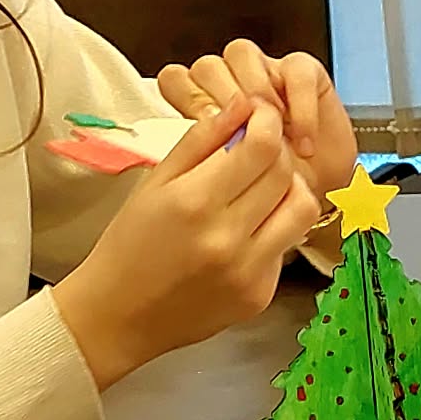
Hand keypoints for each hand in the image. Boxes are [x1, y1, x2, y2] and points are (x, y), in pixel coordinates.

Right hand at [53, 94, 322, 388]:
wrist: (118, 316)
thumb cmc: (129, 244)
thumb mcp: (155, 183)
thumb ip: (201, 139)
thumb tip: (241, 104)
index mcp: (195, 202)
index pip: (261, 146)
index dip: (268, 120)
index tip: (260, 114)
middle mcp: (227, 238)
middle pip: (285, 173)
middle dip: (278, 149)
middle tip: (259, 147)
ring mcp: (248, 271)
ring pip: (302, 208)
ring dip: (289, 187)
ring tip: (263, 185)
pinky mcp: (259, 295)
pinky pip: (286, 245)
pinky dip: (274, 226)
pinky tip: (248, 227)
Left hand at [157, 40, 357, 200]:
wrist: (316, 192)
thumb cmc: (265, 188)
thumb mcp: (228, 182)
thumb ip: (209, 154)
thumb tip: (196, 141)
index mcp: (202, 103)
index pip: (175, 80)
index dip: (186, 100)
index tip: (206, 137)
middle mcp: (229, 82)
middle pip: (206, 66)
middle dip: (221, 102)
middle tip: (240, 140)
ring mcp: (264, 71)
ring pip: (241, 53)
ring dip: (255, 94)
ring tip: (273, 139)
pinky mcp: (303, 72)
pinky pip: (295, 72)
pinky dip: (301, 109)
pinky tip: (303, 143)